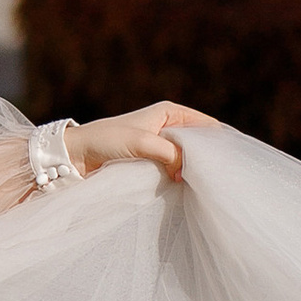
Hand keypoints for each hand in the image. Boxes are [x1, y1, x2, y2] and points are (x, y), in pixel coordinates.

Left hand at [72, 99, 216, 181]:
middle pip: (200, 143)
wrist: (77, 154)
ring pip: (187, 157)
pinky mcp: (153, 160)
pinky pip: (174, 167)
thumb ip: (169, 154)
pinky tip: (185, 187)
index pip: (207, 125)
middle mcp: (169, 125)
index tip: (223, 163)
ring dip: (191, 170)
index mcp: (170, 112)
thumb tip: (186, 171)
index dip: (217, 142)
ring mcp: (161, 144)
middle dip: (205, 159)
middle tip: (213, 178)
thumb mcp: (142, 143)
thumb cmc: (106, 141)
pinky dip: (180, 176)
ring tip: (200, 185)